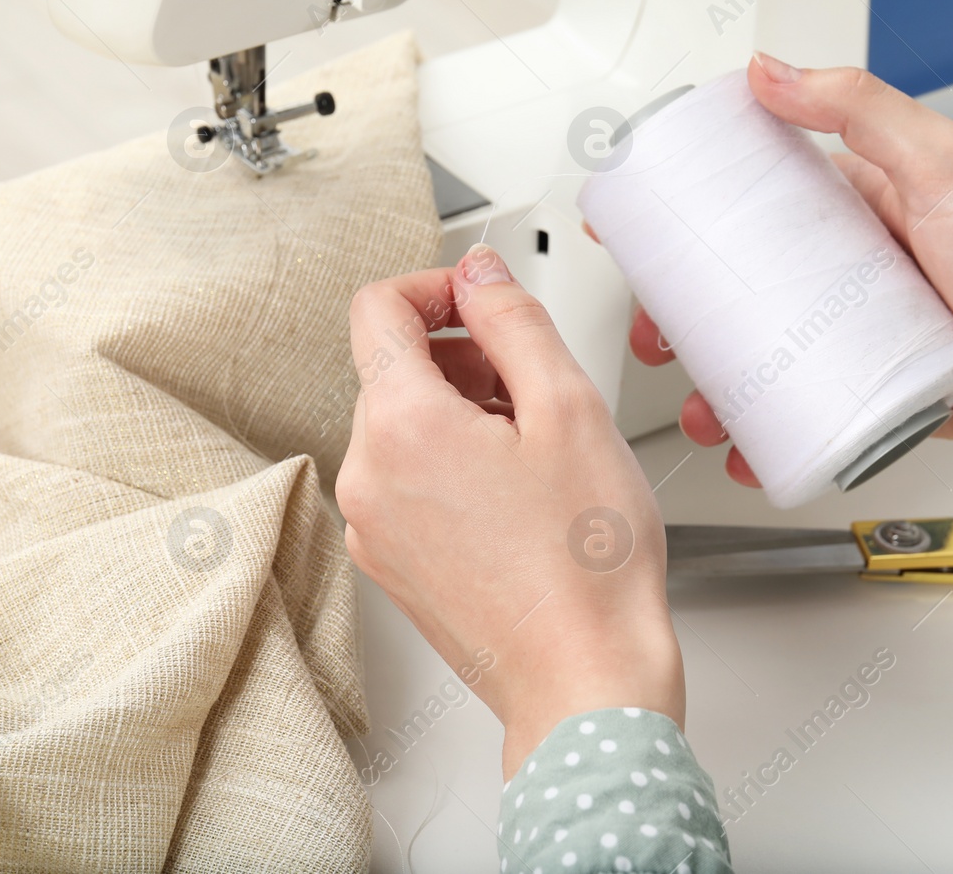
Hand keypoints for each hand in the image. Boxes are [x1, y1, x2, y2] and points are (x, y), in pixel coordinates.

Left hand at [336, 245, 683, 778]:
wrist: (584, 680)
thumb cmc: (587, 566)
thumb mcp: (568, 407)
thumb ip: (513, 319)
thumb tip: (478, 273)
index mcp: (399, 427)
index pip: (376, 308)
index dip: (435, 288)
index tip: (481, 302)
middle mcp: (365, 476)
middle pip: (393, 370)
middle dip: (462, 360)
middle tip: (533, 388)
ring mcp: (371, 527)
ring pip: (402, 427)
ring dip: (460, 414)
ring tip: (534, 451)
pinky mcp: (390, 563)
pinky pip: (406, 482)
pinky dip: (450, 467)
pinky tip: (515, 497)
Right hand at [606, 52, 952, 501]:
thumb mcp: (941, 163)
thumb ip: (861, 106)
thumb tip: (771, 70)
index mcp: (850, 211)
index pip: (750, 205)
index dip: (688, 219)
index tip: (640, 233)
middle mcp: (844, 275)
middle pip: (738, 291)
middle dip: (682, 318)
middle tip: (658, 333)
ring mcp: (852, 338)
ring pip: (759, 361)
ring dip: (714, 387)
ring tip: (699, 403)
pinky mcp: (868, 394)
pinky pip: (801, 416)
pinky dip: (763, 438)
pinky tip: (745, 445)